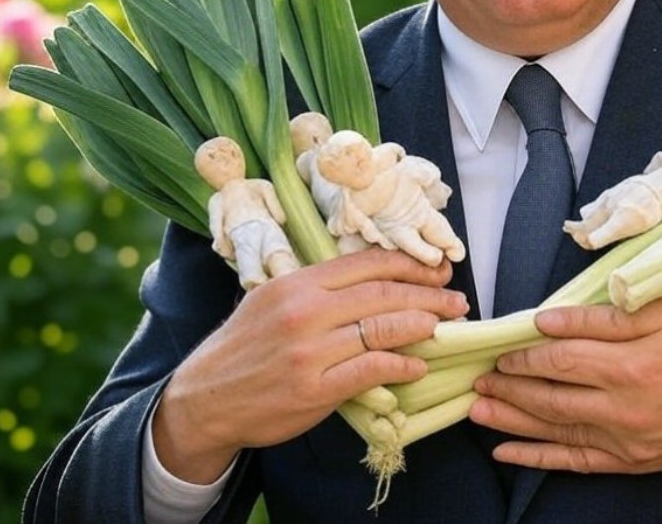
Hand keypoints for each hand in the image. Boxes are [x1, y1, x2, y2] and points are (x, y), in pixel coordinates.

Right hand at [153, 249, 468, 482]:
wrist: (204, 398)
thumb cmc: (245, 347)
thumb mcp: (273, 300)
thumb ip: (320, 288)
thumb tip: (377, 277)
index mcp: (297, 283)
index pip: (367, 263)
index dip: (410, 264)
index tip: (438, 270)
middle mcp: (305, 311)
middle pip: (383, 293)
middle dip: (428, 294)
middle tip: (456, 299)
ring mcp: (309, 351)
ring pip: (382, 328)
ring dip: (423, 325)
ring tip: (445, 326)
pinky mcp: (313, 389)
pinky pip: (370, 369)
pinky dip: (401, 365)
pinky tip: (418, 365)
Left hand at [469, 297, 661, 472]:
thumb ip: (606, 316)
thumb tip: (551, 319)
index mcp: (632, 365)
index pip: (562, 357)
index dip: (527, 353)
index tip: (504, 347)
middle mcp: (622, 408)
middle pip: (550, 395)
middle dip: (509, 387)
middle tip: (478, 378)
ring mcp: (622, 441)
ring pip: (553, 429)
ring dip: (510, 419)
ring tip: (477, 408)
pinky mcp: (626, 463)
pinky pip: (572, 462)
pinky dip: (535, 457)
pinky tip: (505, 451)